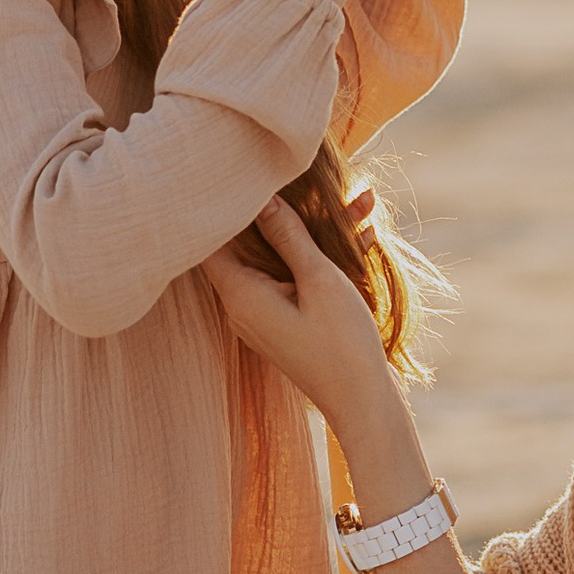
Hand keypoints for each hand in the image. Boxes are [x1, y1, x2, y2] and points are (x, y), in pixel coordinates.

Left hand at [204, 192, 401, 433]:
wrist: (363, 402)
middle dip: (279, 208)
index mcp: (240, 293)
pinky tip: (364, 233)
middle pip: (248, 243)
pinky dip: (320, 256)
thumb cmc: (341, 344)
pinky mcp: (285, 321)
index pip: (209, 238)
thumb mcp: (318, 279)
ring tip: (360, 201)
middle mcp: (242, 304)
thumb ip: (288, 235)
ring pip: (279, 257)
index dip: (224, 204)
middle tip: (306, 178)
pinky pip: (295, 277)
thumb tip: (262, 196)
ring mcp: (263, 314)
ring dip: (313, 230)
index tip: (241, 172)